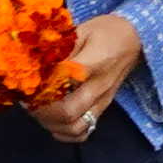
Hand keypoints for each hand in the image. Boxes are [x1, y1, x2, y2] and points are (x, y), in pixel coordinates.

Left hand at [27, 10, 148, 144]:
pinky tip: (53, 121)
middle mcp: (99, 87)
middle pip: (67, 112)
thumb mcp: (80, 30)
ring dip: (51, 122)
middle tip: (27, 99)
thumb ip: (59, 47)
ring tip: (38, 109)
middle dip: (41, 109)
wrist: (135, 38)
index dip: (41, 85)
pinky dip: (65, 132)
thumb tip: (33, 61)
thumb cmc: (105, 31)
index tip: (27, 81)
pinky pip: (84, 131)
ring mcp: (103, 101)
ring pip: (75, 127)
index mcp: (94, 62)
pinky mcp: (103, 108)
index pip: (64, 81)